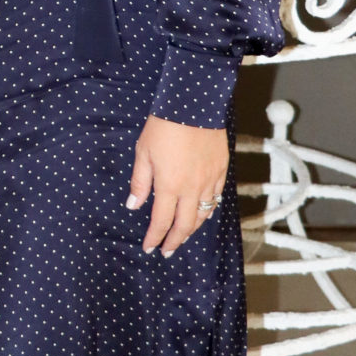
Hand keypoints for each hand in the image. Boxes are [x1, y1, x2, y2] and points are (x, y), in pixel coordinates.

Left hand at [127, 116, 228, 255]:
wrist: (194, 105)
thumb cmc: (163, 127)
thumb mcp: (143, 153)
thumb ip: (140, 183)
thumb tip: (133, 205)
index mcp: (169, 185)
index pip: (162, 220)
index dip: (155, 237)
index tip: (149, 247)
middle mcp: (192, 188)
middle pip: (185, 225)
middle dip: (175, 241)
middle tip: (167, 251)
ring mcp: (209, 180)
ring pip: (203, 214)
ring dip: (192, 229)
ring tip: (183, 236)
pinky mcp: (221, 171)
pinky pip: (216, 198)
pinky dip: (208, 210)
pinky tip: (202, 213)